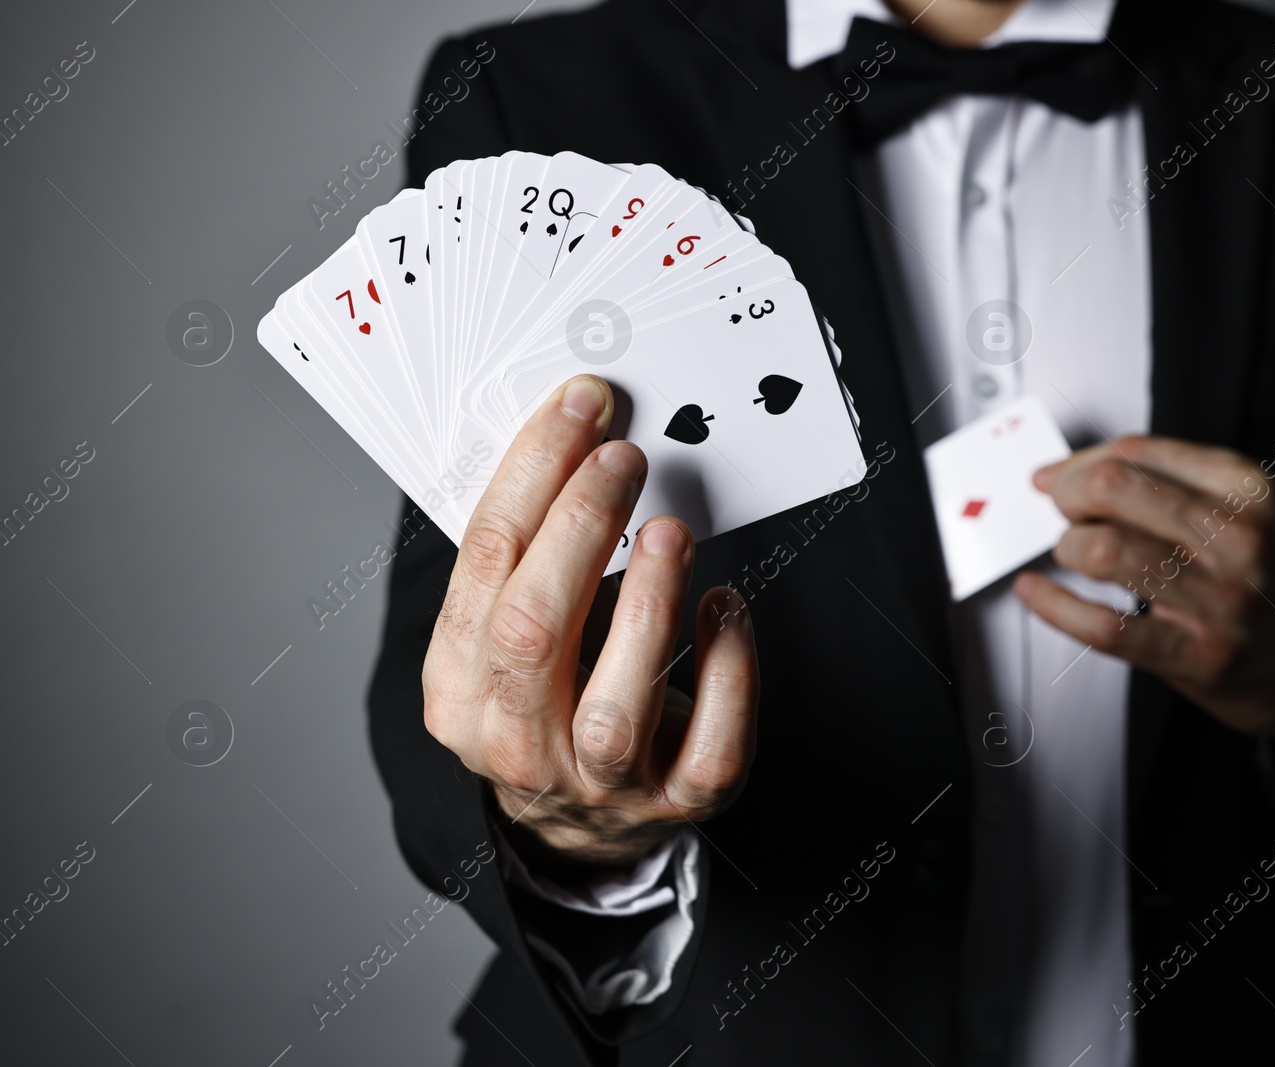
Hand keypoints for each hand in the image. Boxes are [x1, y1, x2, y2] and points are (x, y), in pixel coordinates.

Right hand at [422, 375, 758, 867]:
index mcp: (457, 691)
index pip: (484, 568)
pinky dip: (726, 674)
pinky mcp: (677, 801)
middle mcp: (517, 745)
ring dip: (646, 605)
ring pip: (615, 708)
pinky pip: (710, 748)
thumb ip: (529, 560)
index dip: (530, 478)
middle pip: (532, 634)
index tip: (577, 413)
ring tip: (670, 531)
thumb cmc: (549, 703)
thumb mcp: (507, 638)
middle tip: (622, 459)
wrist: (581, 826)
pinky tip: (726, 609)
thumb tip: (577, 439)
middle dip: (579, 528)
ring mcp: (600, 784)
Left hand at [1015, 436, 1274, 782]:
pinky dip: (1054, 605)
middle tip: (1060, 511)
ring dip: (1067, 547)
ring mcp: (1219, 599)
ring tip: (1070, 553)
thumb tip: (1085, 472)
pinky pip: (1104, 626)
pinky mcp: (1197, 656)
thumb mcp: (1263, 515)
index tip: (1058, 476)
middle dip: (1067, 495)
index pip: (1137, 453)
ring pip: (1103, 549)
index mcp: (1251, 490)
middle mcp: (1238, 537)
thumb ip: (1186, 487)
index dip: (1080, 462)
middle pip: (1113, 488)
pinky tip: (1037, 593)